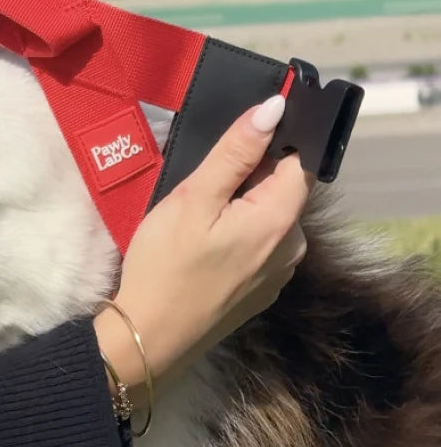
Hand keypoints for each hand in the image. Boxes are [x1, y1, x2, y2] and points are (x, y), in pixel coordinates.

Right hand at [94, 94, 311, 405]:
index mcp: (282, 219)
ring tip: (196, 215)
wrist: (148, 339)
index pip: (299, 160)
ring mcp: (279, 273)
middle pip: (282, 188)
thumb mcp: (194, 199)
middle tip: (200, 183)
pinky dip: (236, 233)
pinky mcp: (261, 291)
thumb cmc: (166, 265)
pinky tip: (203, 244)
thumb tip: (274, 108)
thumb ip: (236, 152)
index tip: (234, 141)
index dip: (272, 141)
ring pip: (268, 216)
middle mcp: (293, 246)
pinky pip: (259, 244)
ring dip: (240, 205)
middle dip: (248, 176)